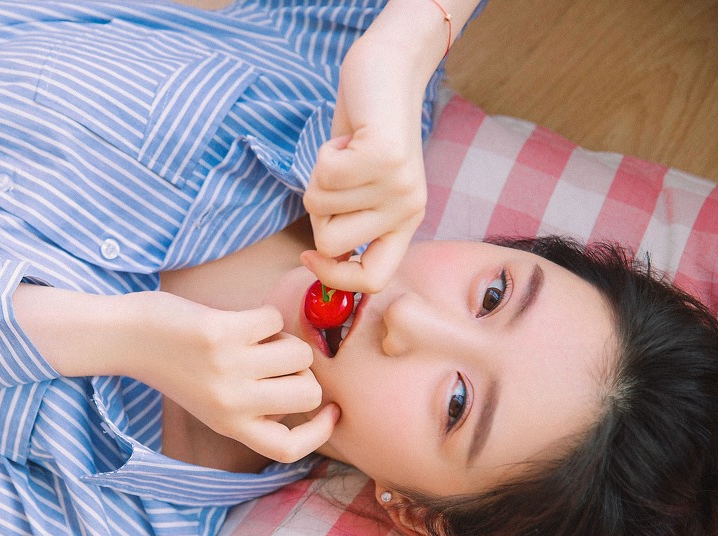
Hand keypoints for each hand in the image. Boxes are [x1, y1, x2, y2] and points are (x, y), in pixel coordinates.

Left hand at [128, 292, 338, 463]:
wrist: (128, 337)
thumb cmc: (177, 364)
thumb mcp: (212, 402)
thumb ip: (253, 406)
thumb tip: (310, 389)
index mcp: (230, 425)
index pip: (287, 450)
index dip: (320, 434)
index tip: (332, 412)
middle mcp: (231, 404)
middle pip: (308, 393)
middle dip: (304, 371)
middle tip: (277, 358)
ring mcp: (228, 369)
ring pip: (299, 353)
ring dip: (285, 338)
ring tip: (254, 337)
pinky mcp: (222, 334)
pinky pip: (274, 320)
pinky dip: (264, 315)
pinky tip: (239, 320)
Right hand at [303, 28, 430, 293]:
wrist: (387, 72)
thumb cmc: (364, 134)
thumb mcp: (359, 189)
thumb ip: (346, 225)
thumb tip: (320, 260)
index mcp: (405, 223)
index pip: (374, 280)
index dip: (333, 276)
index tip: (308, 255)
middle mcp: (408, 210)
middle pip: (332, 244)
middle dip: (319, 211)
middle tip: (339, 176)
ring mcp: (399, 185)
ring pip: (321, 207)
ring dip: (320, 175)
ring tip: (347, 151)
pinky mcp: (384, 158)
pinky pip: (324, 176)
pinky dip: (323, 155)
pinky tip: (347, 139)